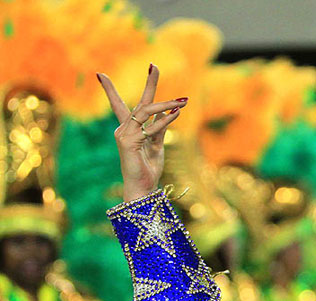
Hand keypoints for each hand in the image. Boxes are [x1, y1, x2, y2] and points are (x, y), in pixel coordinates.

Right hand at [97, 64, 187, 201]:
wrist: (142, 188)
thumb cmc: (148, 168)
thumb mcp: (156, 144)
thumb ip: (159, 128)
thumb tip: (167, 112)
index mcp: (128, 129)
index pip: (119, 105)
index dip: (110, 90)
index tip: (100, 74)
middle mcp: (123, 129)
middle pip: (139, 102)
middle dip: (148, 83)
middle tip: (154, 65)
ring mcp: (124, 135)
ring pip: (146, 112)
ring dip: (166, 105)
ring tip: (183, 101)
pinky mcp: (128, 142)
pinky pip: (150, 128)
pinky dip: (165, 120)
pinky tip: (177, 113)